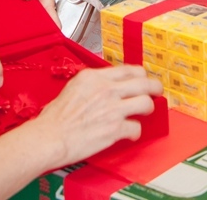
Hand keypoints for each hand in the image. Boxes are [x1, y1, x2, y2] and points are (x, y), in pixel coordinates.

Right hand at [34, 66, 162, 166]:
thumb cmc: (55, 118)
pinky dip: (134, 132)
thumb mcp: (73, 88)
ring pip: (146, 103)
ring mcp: (112, 109)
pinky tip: (129, 134)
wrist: (49, 137)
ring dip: (148, 109)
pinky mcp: (115, 129)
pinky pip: (136, 128)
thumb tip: (107, 86)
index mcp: (94, 77)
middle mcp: (106, 89)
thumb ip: (93, 84)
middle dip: (154, 88)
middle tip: (157, 92)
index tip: (144, 80)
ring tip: (144, 113)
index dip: (141, 75)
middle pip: (144, 83)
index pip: (128, 70)